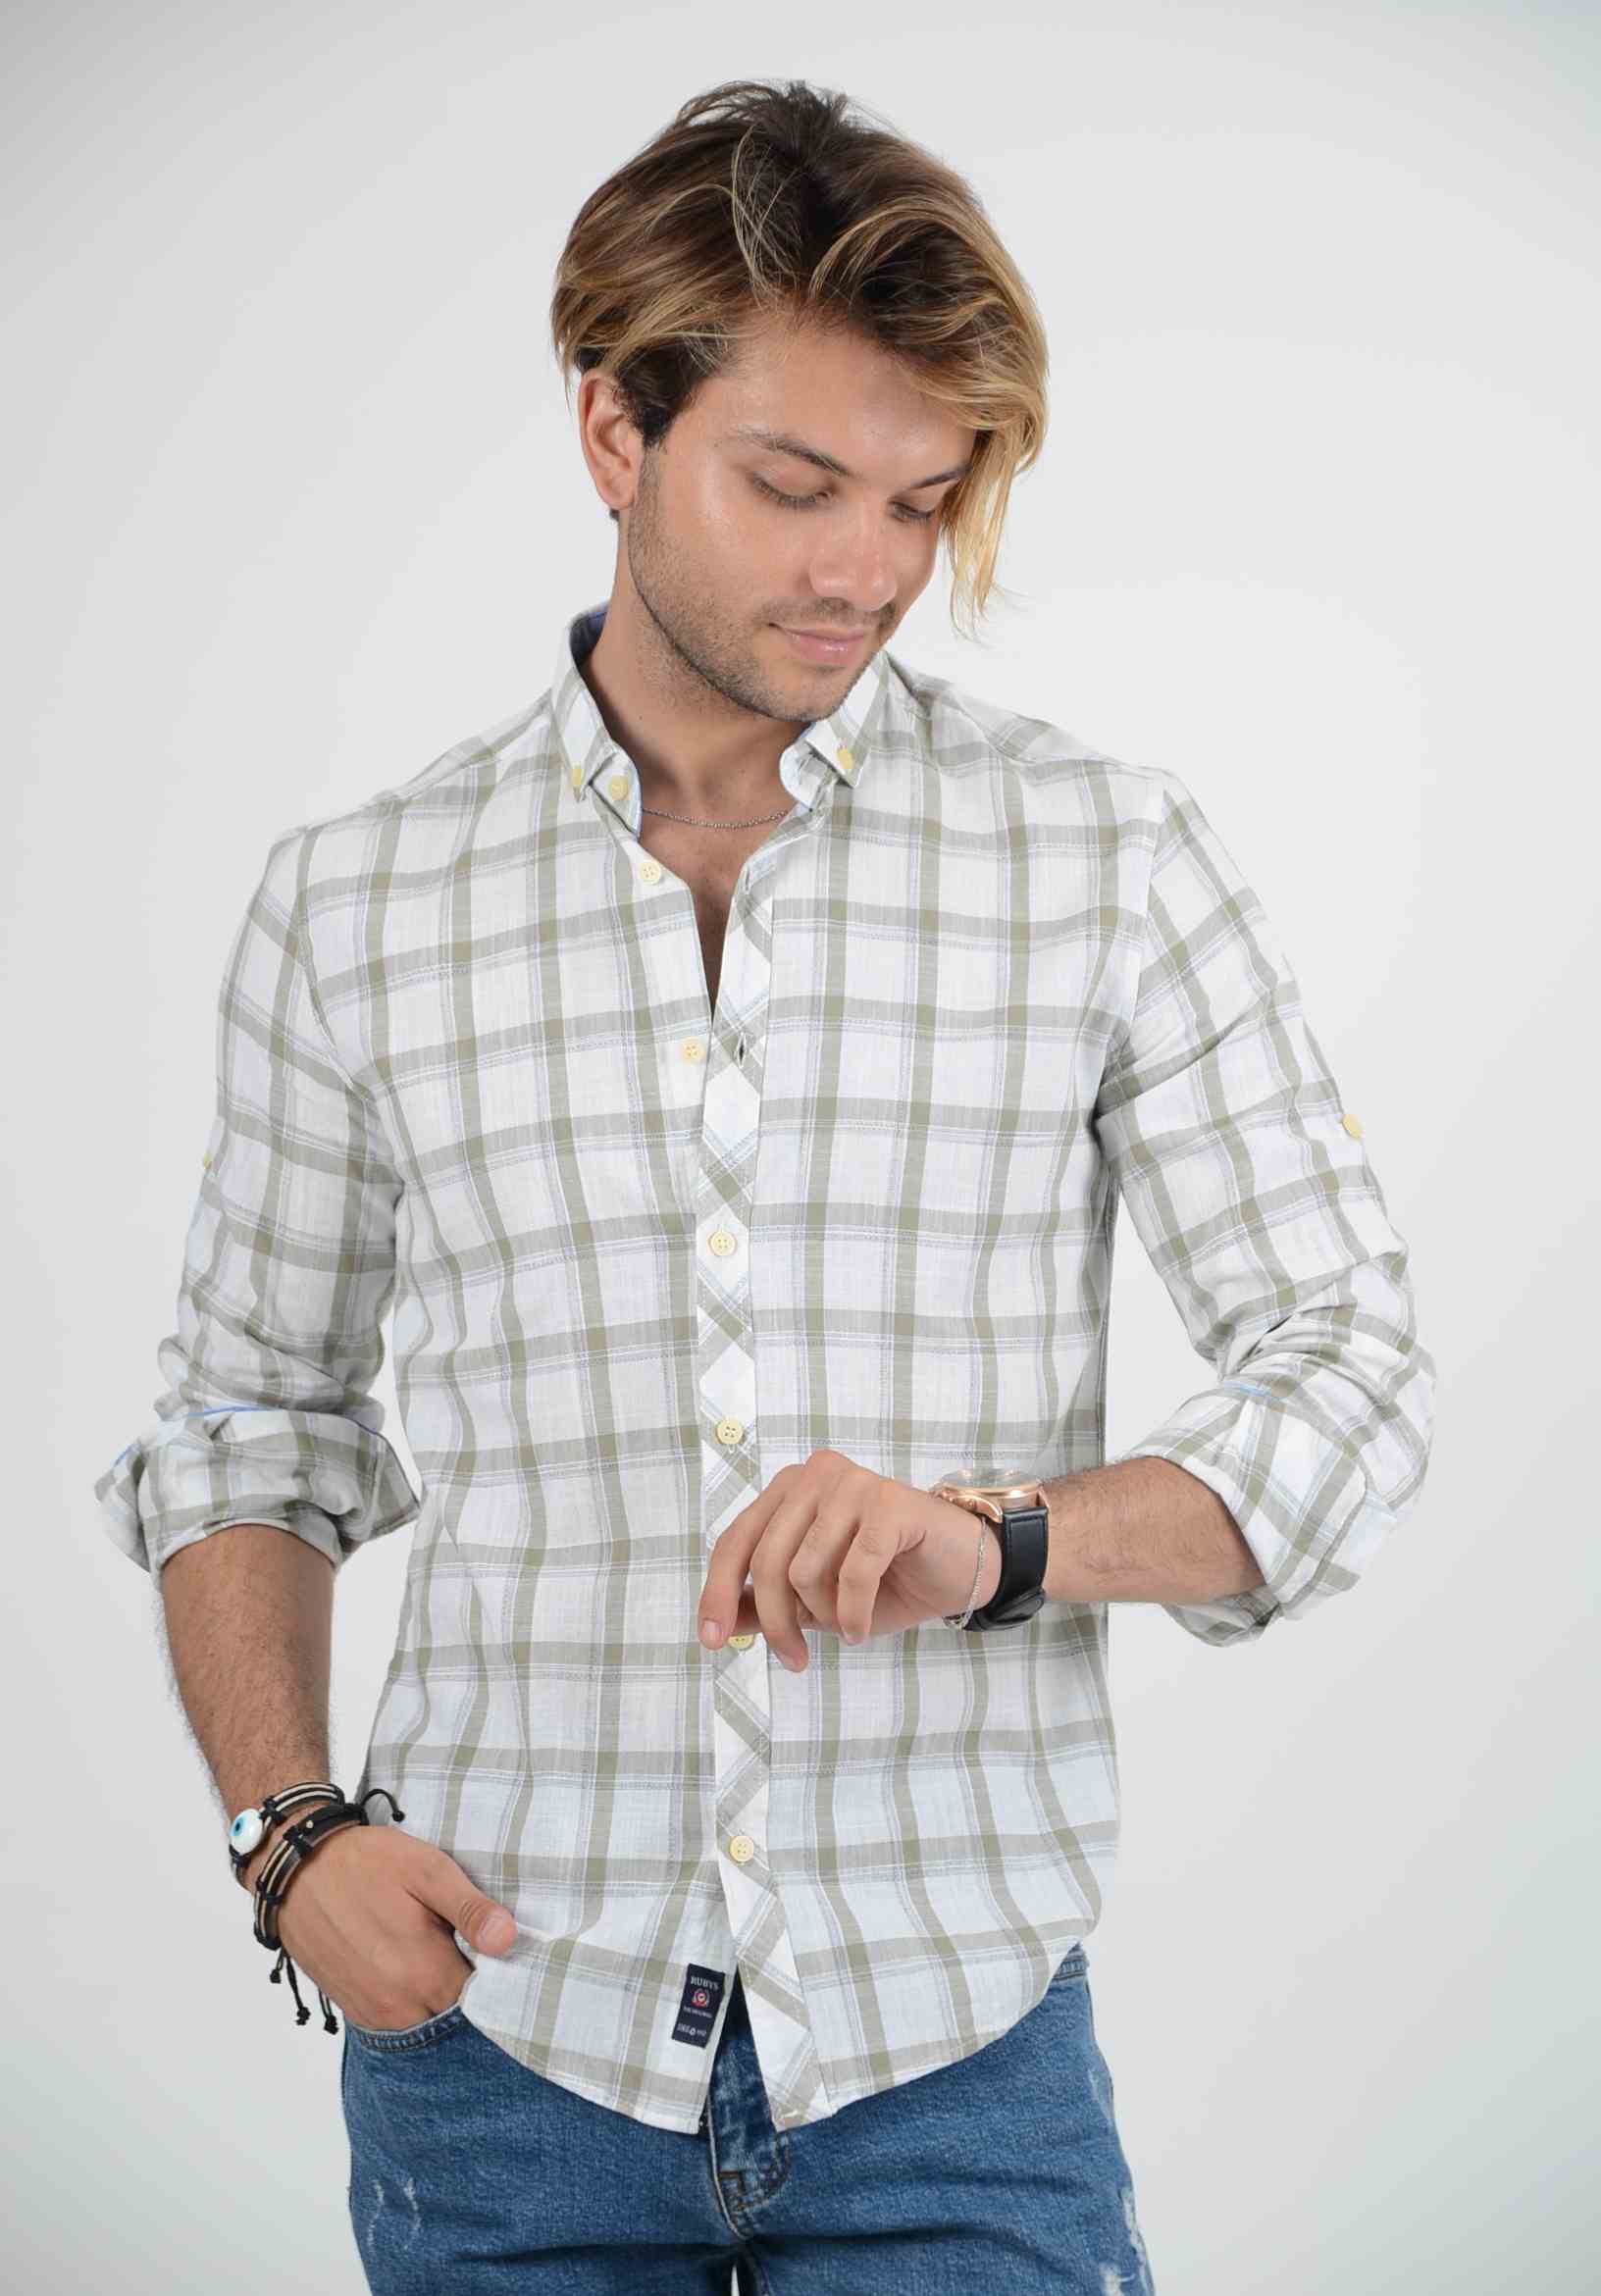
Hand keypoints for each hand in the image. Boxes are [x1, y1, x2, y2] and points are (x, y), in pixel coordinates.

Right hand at [254, 1822, 518, 2031]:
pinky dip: (411, 2002)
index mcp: (426, 1973)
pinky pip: (397, 2020)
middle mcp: (400, 2006)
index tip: (501, 1953)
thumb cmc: (366, 1864)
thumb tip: (509, 1940)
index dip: (499, 1976)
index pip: (485, 1998)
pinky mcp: (353, 2009)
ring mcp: (373, 2012)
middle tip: (470, 1948)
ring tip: (441, 1954)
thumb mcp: (426, 1870)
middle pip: (456, 2014)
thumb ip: (470, 1909)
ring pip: (426, 2021)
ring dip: (438, 1997)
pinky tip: (412, 1966)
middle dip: (469, 1988)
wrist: (295, 1871)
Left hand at [696, 1449, 1002, 1669]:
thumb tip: (717, 1625)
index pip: (735, 1542)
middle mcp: (815, 1475)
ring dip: (824, 1615)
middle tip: (794, 1660)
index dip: (718, 1592)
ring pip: (804, 1569)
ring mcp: (853, 1483)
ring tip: (847, 1624)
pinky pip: (854, 1573)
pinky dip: (853, 1612)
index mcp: (789, 1489)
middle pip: (767, 1561)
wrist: (962, 1569)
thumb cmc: (887, 1581)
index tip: (712, 1642)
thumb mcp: (815, 1600)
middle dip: (776, 1622)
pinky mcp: (890, 1502)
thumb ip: (765, 1602)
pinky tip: (861, 1628)